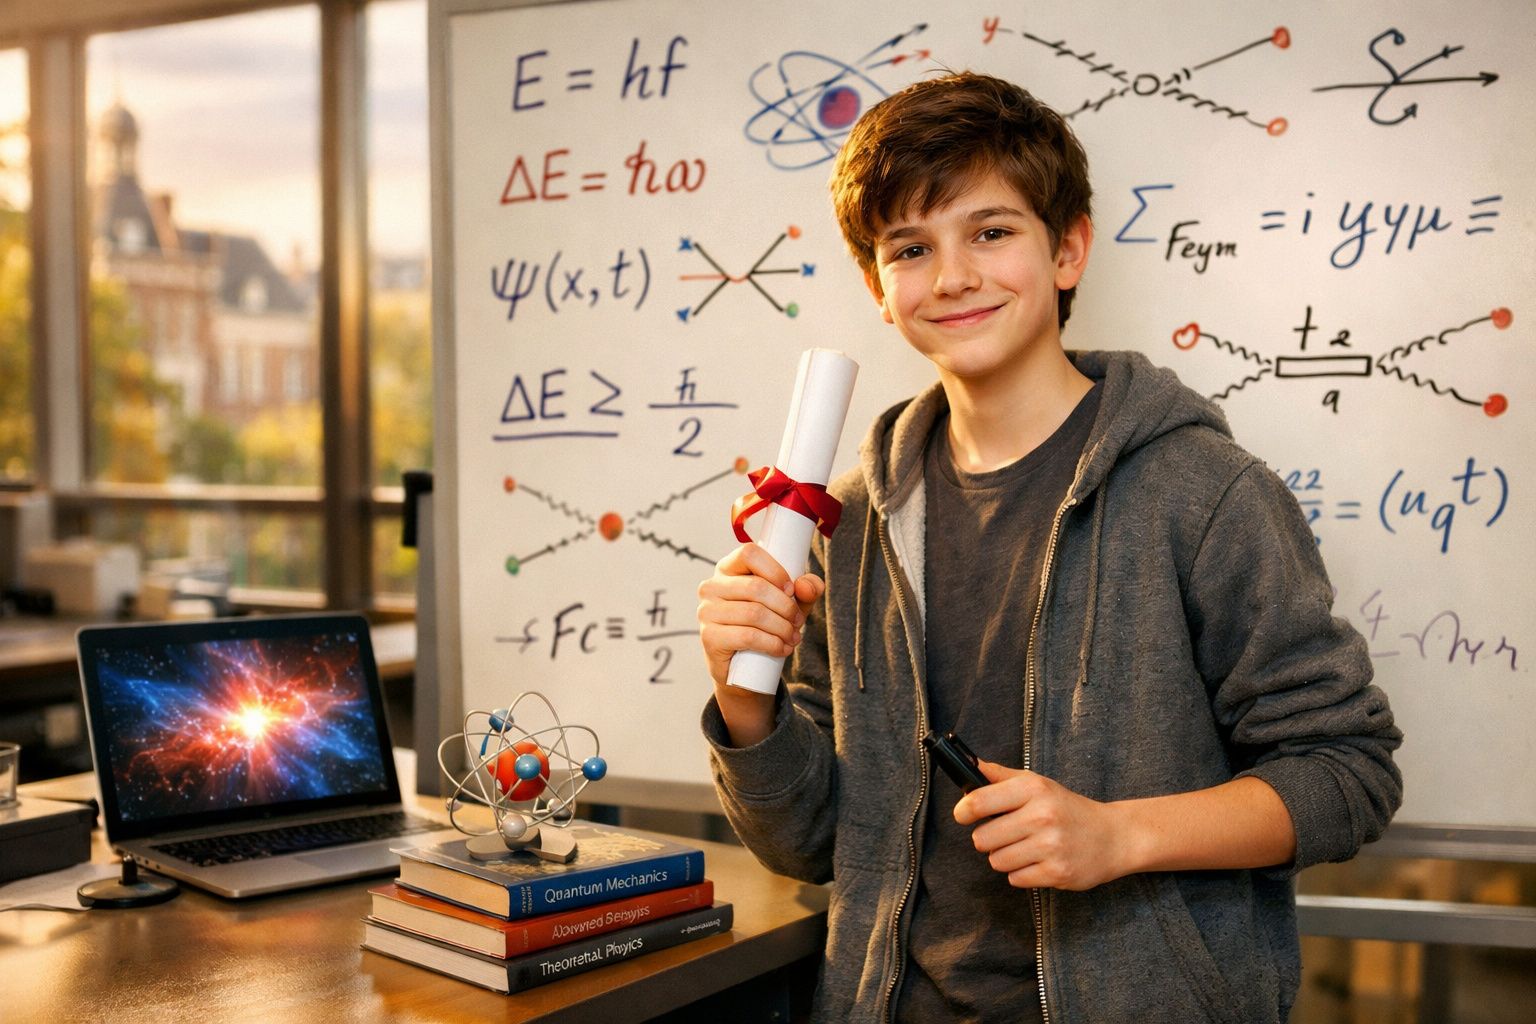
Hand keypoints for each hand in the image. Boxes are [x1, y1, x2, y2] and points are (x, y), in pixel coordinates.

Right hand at [696, 544, 823, 745]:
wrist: (744, 670)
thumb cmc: (766, 626)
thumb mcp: (789, 604)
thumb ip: (805, 590)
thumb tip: (807, 585)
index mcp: (728, 568)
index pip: (749, 553)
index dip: (775, 570)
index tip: (791, 590)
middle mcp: (711, 586)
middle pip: (756, 586)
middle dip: (786, 606)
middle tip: (798, 622)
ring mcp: (707, 612)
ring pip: (754, 613)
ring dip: (782, 628)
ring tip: (793, 637)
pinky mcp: (709, 637)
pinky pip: (747, 636)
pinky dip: (772, 644)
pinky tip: (782, 649)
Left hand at [953, 761, 1129, 891]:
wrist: (1113, 837)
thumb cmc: (1068, 809)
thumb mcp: (1038, 784)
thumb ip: (1001, 776)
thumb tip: (970, 766)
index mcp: (1033, 790)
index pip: (979, 802)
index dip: (963, 811)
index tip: (962, 815)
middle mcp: (1042, 816)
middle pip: (982, 839)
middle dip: (989, 839)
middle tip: (1007, 834)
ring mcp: (1051, 846)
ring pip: (997, 861)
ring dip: (1005, 858)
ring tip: (1026, 848)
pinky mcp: (1057, 873)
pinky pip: (1015, 879)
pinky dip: (1022, 873)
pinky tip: (1038, 861)